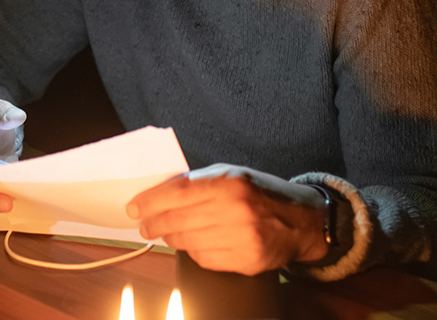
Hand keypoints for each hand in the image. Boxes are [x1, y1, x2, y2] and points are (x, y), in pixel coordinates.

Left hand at [127, 163, 328, 275]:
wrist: (302, 220)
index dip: (151, 202)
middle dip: (154, 223)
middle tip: (144, 225)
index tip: (135, 207)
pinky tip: (193, 243)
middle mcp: (236, 211)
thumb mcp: (232, 174)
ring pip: (188, 242)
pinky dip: (193, 251)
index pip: (177, 194)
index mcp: (230, 183)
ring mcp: (242, 239)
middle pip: (178, 220)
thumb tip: (159, 192)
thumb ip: (198, 181)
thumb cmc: (261, 193)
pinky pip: (204, 259)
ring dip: (171, 238)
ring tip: (165, 233)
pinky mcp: (247, 261)